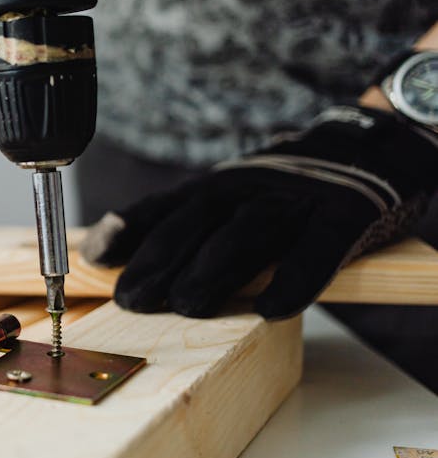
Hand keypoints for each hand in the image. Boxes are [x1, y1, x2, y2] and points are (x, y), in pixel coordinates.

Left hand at [81, 106, 437, 319]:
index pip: (162, 208)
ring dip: (212, 269)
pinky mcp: (340, 217)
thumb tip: (112, 259)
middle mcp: (246, 189)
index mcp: (215, 188)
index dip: (128, 230)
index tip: (95, 257)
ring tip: (186, 305)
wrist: (363, 149)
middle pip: (194, 223)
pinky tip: (272, 308)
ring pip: (245, 232)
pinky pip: (315, 251)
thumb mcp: (225, 200)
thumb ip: (180, 228)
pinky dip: (293, 279)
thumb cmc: (280, 192)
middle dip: (159, 261)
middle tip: (132, 300)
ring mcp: (292, 201)